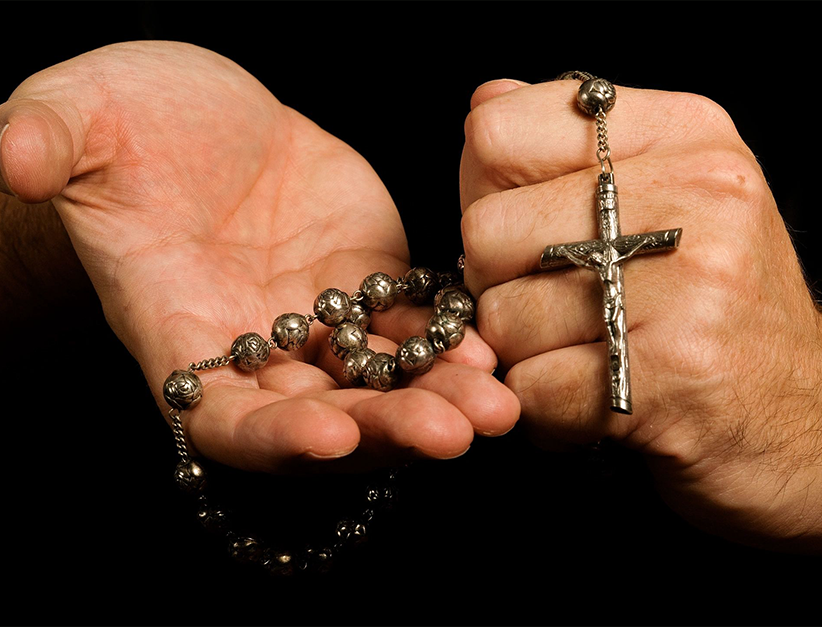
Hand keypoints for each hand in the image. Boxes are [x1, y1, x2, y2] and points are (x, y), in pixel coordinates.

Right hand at [0, 42, 518, 472]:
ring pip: (380, 382)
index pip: (225, 418)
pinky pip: (411, 324)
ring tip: (498, 402)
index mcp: (178, 333)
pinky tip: (495, 343)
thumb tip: (6, 153)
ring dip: (440, 397)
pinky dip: (452, 339)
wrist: (193, 116)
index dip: (275, 439)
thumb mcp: (71, 118)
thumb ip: (43, 145)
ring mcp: (313, 319)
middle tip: (459, 432)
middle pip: (325, 419)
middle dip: (389, 432)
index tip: (332, 437)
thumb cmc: (117, 124)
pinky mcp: (362, 281)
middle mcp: (253, 347)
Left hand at [460, 78, 821, 550]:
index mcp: (683, 135)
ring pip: (500, 317)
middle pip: (485, 231)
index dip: (485, 193)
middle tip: (557, 305)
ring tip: (588, 352)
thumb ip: (567, 147)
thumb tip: (485, 101)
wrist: (802, 415)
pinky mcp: (673, 375)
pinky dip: (545, 407)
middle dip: (499, 284)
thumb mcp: (667, 192)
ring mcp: (690, 285)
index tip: (524, 228)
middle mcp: (695, 195)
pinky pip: (531, 388)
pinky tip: (595, 394)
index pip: (497, 134)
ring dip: (524, 354)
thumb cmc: (720, 305)